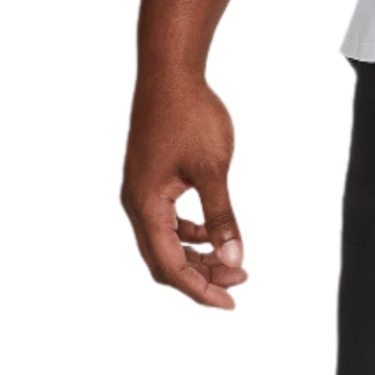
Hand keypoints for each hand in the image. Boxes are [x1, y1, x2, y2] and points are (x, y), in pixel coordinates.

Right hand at [121, 69, 247, 308]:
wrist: (169, 72)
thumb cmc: (190, 115)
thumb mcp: (213, 168)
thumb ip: (222, 215)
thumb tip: (234, 258)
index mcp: (146, 206)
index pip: (169, 266)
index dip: (199, 289)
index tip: (231, 301)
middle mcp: (136, 204)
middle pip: (163, 260)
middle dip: (200, 277)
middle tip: (238, 284)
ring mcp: (141, 191)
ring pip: (165, 241)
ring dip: (196, 256)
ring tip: (231, 262)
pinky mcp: (149, 178)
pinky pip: (166, 220)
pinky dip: (189, 233)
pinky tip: (211, 233)